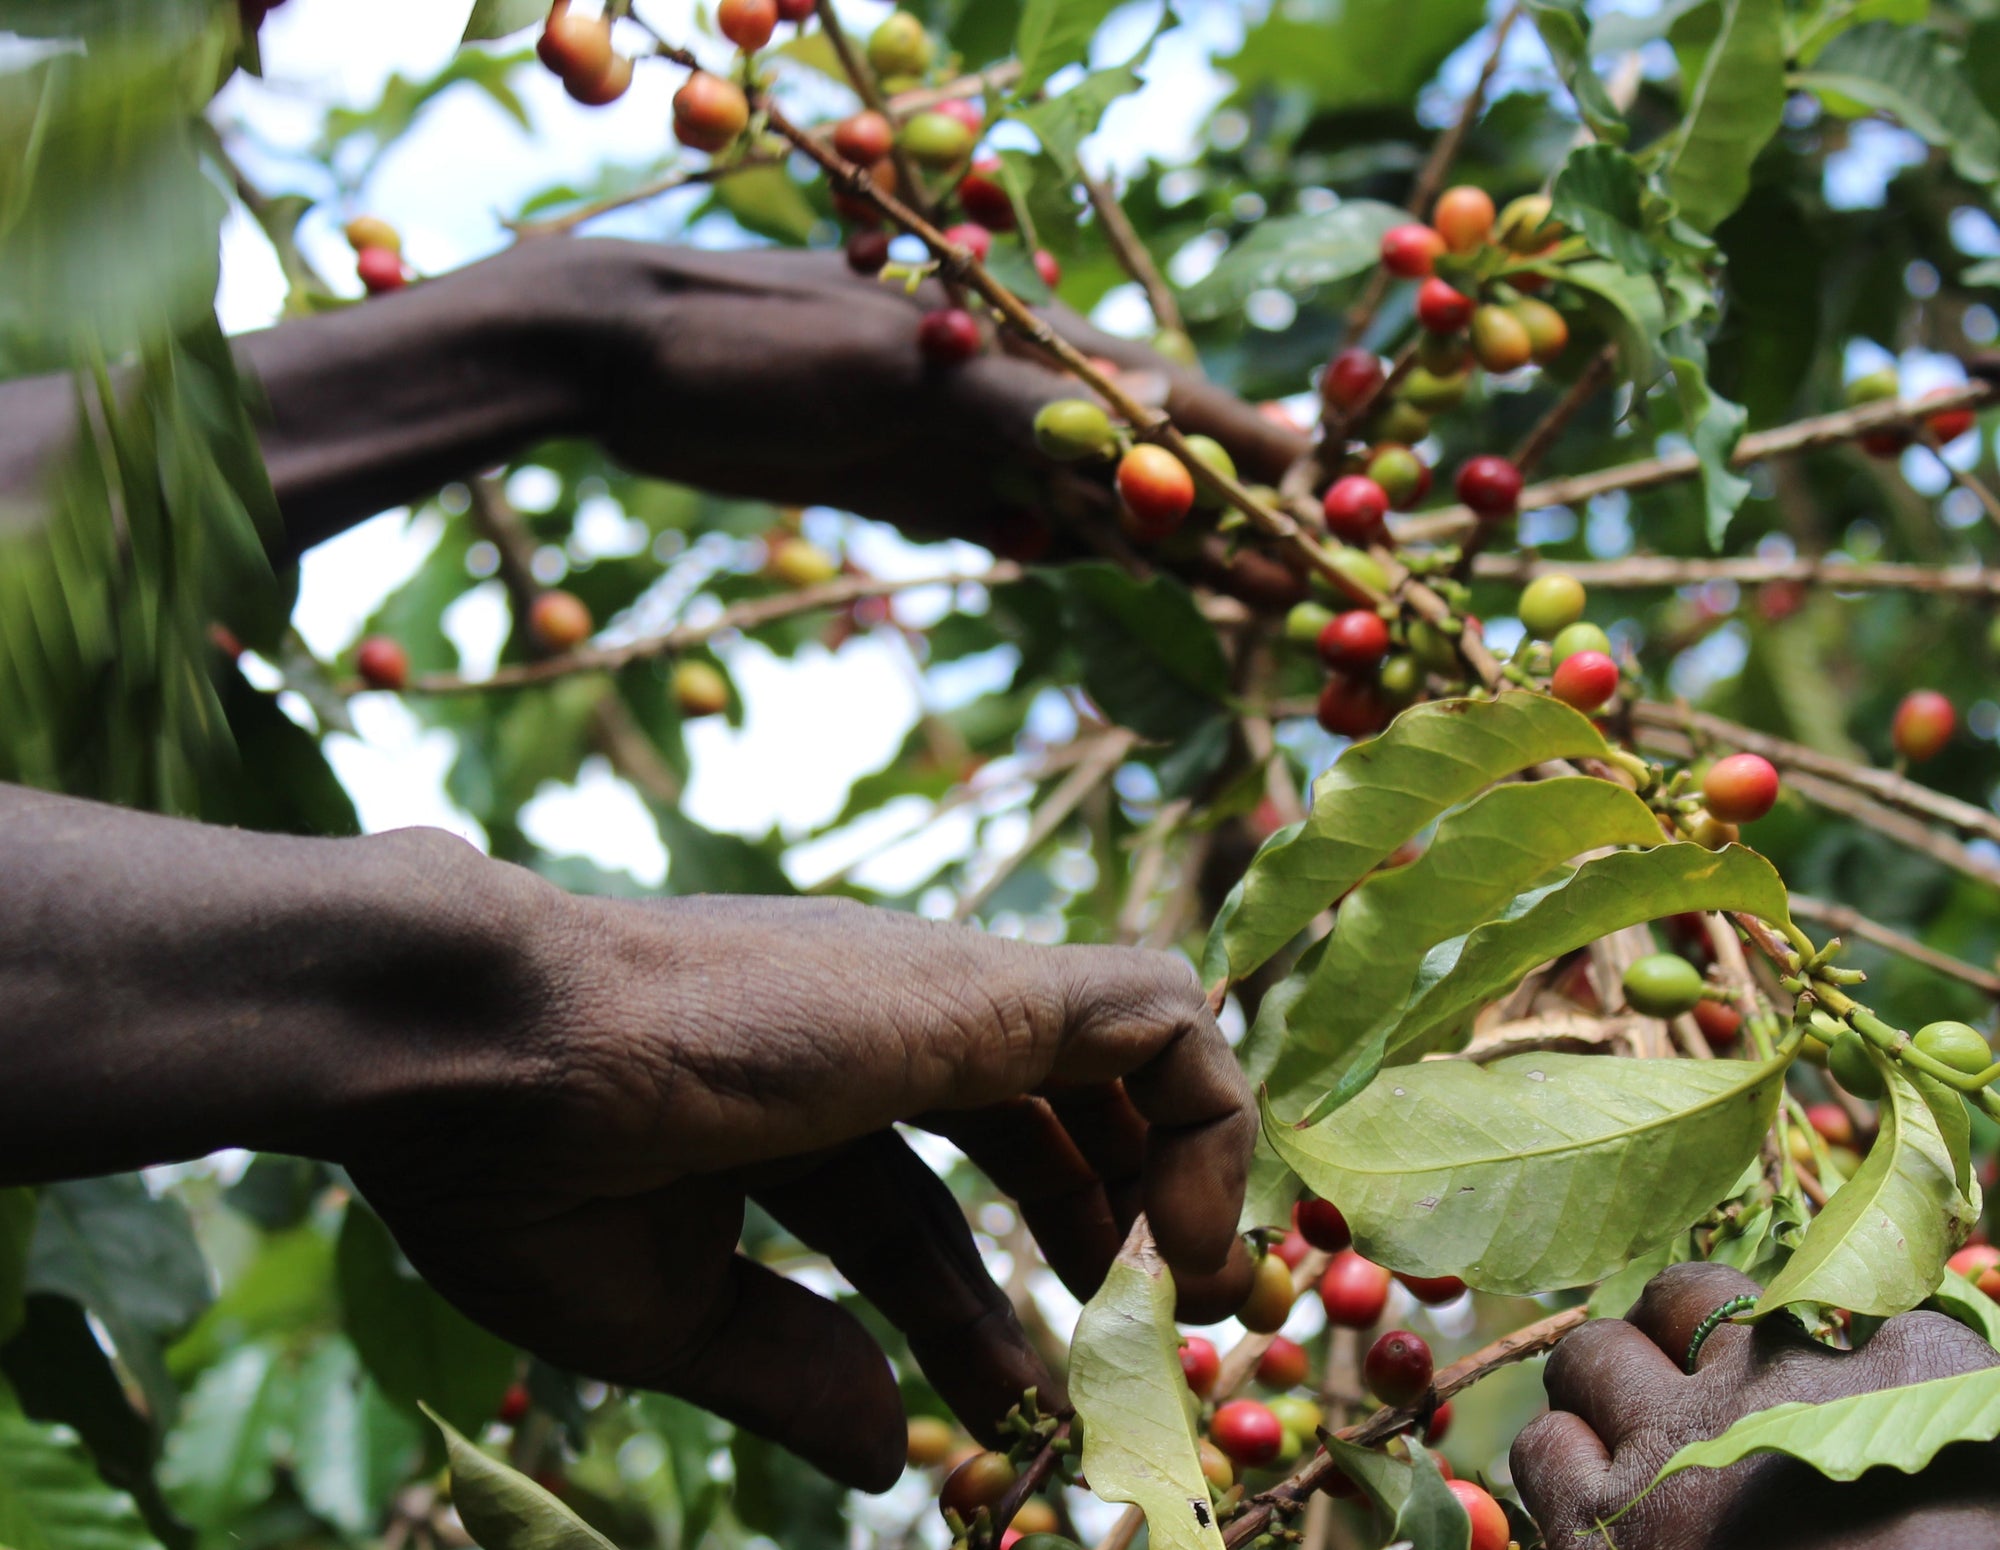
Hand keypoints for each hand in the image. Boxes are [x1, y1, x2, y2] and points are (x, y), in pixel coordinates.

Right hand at [343, 881, 1255, 1490]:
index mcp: (788, 1105)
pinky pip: (1158, 1020)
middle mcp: (876, 1037)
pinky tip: (1189, 1251)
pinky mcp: (981, 989)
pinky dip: (1206, 1123)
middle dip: (1099, 1235)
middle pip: (1032, 1128)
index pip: (920, 1211)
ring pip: (1116, 1060)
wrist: (470, 1045)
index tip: (1025, 1403)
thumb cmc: (522, 1176)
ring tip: (1204, 1309)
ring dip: (1170, 1183)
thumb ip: (785, 1370)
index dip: (976, 1310)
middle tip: (1152, 1351)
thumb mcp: (665, 1312)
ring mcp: (933, 1002)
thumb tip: (891, 1458)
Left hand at [564, 240, 1305, 561]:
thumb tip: (1147, 435)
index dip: (1252, 457)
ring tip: (1244, 603)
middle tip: (1305, 590)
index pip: (1167, 404)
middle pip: (1144, 466)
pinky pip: (1013, 524)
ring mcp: (963, 440)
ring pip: (1089, 504)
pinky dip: (1069, 553)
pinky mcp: (913, 482)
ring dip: (1161, 552)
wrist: (624, 358)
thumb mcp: (896, 366)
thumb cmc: (754, 339)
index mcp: (1021, 342)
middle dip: (1225, 524)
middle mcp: (1009, 390)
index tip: (1330, 506)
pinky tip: (1120, 577)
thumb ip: (1022, 404)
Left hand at [1512, 1262, 1999, 1549]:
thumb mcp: (1997, 1461)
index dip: (1782, 1338)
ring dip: (1593, 1380)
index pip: (1814, 1304)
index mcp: (1890, 1356)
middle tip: (1662, 1375)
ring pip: (1591, 1357)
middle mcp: (1768, 1372)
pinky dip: (1553, 1456)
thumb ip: (1947, 1422)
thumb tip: (1911, 1437)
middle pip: (1682, 1300)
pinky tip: (1573, 1487)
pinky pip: (1542, 1447)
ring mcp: (1674, 1437)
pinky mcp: (1606, 1518)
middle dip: (1667, 1329)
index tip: (1776, 1372)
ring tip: (1599, 1417)